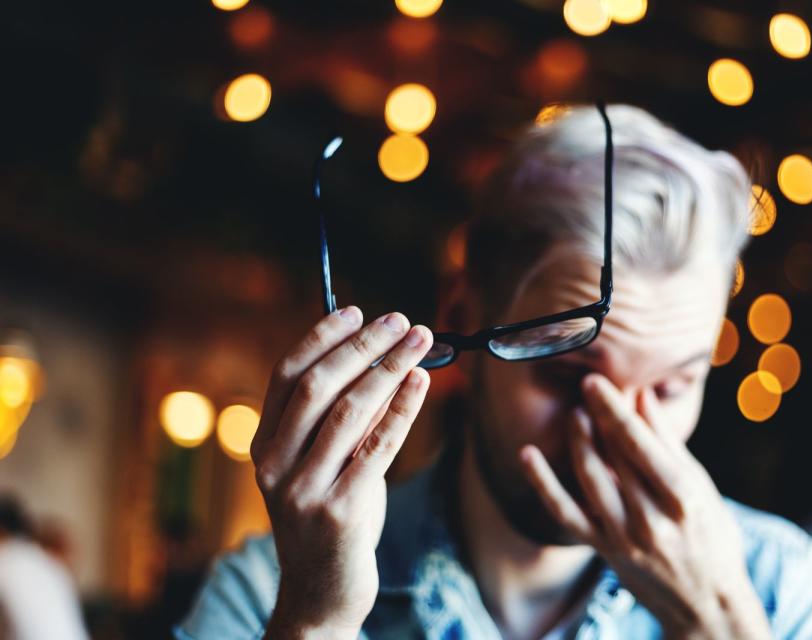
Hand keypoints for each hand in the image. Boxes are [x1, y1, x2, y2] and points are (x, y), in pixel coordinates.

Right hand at [250, 307, 432, 638]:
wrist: (320, 594)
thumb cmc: (329, 518)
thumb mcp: (321, 466)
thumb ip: (337, 420)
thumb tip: (378, 359)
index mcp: (264, 446)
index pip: (286, 375)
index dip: (322, 337)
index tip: (356, 311)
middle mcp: (275, 464)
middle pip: (318, 386)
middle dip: (363, 346)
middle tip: (401, 320)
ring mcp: (304, 490)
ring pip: (350, 411)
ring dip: (390, 367)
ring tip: (421, 341)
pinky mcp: (340, 511)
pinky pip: (377, 447)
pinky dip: (403, 407)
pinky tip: (422, 381)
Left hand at [519, 373, 770, 639]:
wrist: (706, 604)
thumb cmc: (712, 537)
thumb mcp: (702, 487)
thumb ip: (668, 442)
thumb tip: (642, 396)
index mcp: (682, 497)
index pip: (639, 442)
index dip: (614, 408)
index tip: (597, 381)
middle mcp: (651, 518)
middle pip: (614, 456)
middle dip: (597, 416)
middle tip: (585, 386)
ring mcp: (624, 536)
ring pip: (590, 478)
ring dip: (578, 440)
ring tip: (574, 413)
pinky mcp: (604, 549)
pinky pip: (565, 513)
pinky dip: (543, 483)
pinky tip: (527, 454)